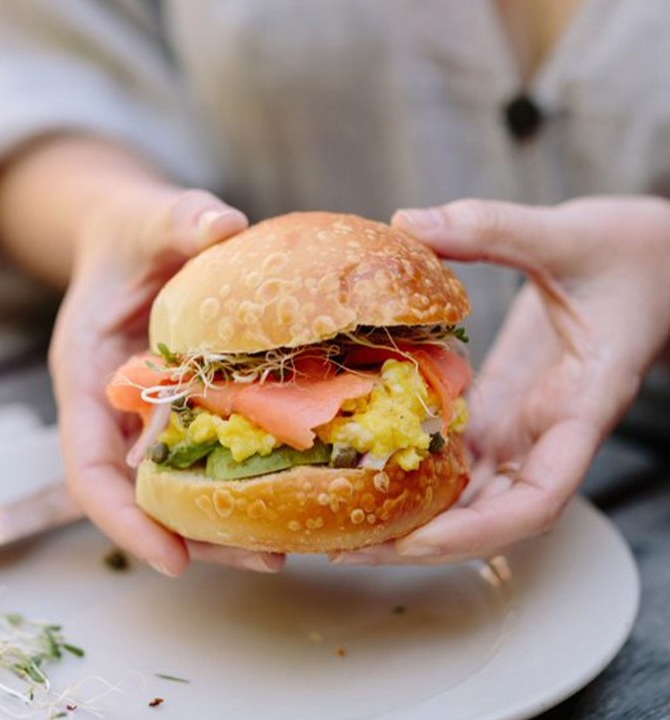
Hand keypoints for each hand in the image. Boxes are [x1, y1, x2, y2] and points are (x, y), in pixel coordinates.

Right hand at [50, 187, 284, 574]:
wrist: (140, 237)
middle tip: (265, 560)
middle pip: (144, 496)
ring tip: (287, 545)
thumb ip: (179, 219)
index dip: (125, 520)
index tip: (171, 561)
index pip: (91, 468)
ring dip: (226, 521)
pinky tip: (290, 486)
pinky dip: (241, 476)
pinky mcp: (188, 406)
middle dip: (196, 536)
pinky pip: (209, 454)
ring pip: (180, 486)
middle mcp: (118, 407)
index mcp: (89, 375)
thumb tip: (223, 223)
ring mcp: (153, 412)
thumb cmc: (135, 231)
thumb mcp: (151, 219)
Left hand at [334, 196, 669, 565]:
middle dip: (426, 541)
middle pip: (492, 515)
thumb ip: (492, 229)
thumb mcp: (569, 234)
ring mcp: (525, 421)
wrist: (659, 258)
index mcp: (581, 407)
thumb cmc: (636, 252)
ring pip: (473, 492)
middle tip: (352, 548)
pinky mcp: (506, 403)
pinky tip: (371, 464)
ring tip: (348, 519)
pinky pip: (462, 451)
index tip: (418, 543)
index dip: (480, 532)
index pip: (541, 497)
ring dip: (416, 514)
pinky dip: (420, 468)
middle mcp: (550, 430)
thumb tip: (407, 223)